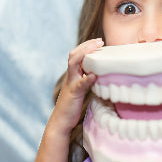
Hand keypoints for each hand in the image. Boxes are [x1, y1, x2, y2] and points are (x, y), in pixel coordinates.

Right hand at [34, 38, 102, 161]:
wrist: (61, 121)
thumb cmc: (72, 106)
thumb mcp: (81, 90)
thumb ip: (87, 80)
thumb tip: (100, 74)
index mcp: (72, 75)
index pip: (76, 55)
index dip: (86, 46)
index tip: (99, 41)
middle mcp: (70, 77)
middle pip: (74, 55)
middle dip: (86, 46)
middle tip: (99, 41)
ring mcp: (71, 85)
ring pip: (74, 64)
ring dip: (85, 54)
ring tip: (96, 49)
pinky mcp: (73, 94)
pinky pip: (80, 84)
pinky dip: (87, 79)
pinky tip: (94, 75)